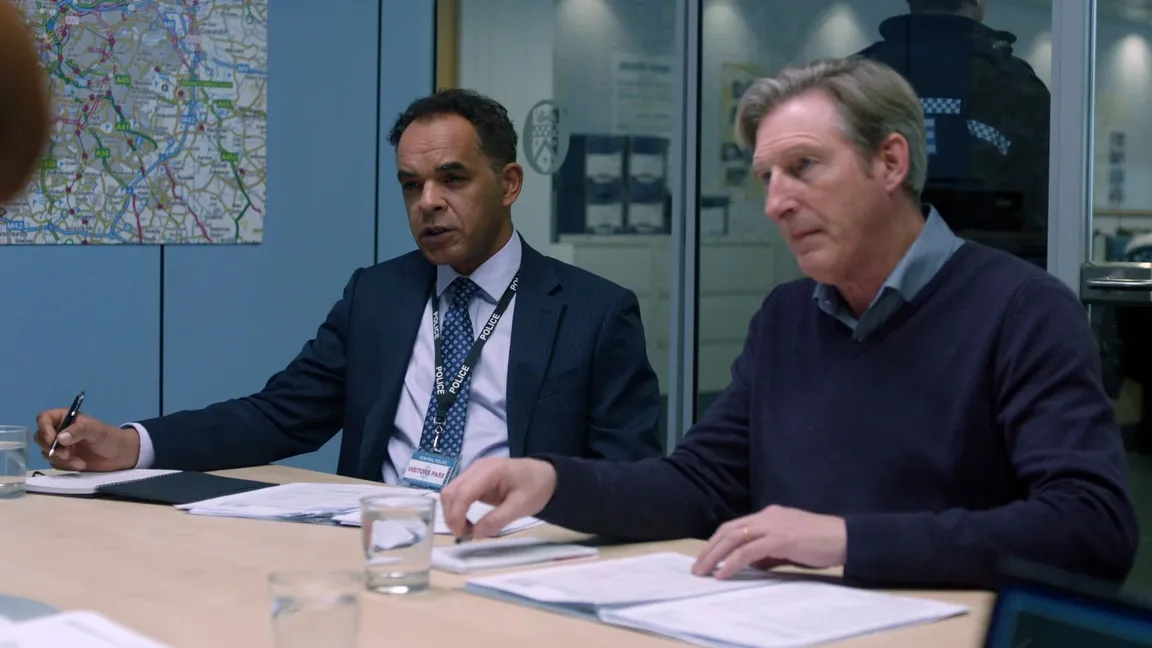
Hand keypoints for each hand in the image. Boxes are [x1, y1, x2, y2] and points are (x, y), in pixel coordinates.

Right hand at [33, 409, 139, 471]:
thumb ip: (79, 431)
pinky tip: (81, 465)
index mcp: (65, 418)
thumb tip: (60, 438)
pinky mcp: (64, 460)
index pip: (44, 418)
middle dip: (52, 448)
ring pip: (46, 452)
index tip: (52, 439)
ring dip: (60, 459)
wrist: (120, 455)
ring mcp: (61, 446)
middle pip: (40, 437)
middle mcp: (59, 431)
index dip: (44, 428)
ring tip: (79, 462)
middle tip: (66, 454)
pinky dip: (65, 466)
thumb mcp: (96, 430)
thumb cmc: (110, 437)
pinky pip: (54, 464)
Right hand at [440, 457, 556, 538]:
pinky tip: (467, 521)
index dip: (457, 515)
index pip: (463, 492)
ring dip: (452, 513)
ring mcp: (473, 472)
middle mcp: (477, 468)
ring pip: (450, 493)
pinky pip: (457, 494)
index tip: (462, 535)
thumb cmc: (536, 488)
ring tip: (467, 530)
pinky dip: (457, 509)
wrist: (545, 476)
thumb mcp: (521, 506)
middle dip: (451, 516)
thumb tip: (475, 534)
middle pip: (450, 491)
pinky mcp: (473, 479)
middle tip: (464, 535)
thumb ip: (498, 520)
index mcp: (490, 471)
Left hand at [692, 505, 846, 579]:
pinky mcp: (781, 538)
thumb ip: (769, 552)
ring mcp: (774, 525)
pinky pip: (749, 551)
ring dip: (715, 556)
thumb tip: (750, 564)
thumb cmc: (820, 543)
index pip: (735, 525)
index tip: (706, 557)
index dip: (717, 541)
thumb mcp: (789, 546)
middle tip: (697, 568)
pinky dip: (733, 562)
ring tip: (704, 572)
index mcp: (769, 515)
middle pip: (729, 530)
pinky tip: (724, 574)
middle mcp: (768, 516)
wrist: (845, 538)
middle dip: (710, 549)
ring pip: (734, 538)